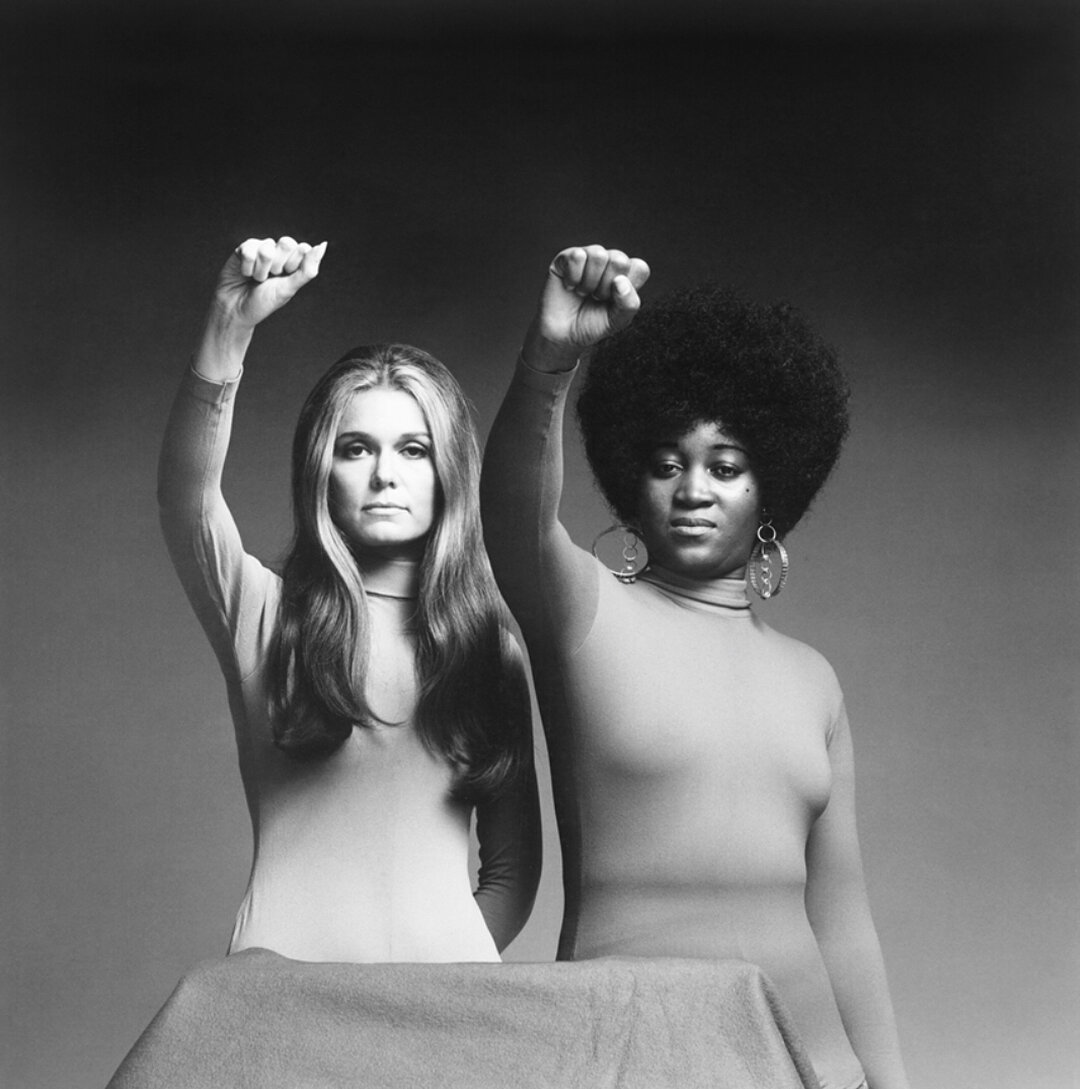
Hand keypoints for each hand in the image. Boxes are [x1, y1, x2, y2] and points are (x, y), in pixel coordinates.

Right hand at [210, 236, 327, 330]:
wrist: (237, 309)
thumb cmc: (264, 301)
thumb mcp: (289, 288)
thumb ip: (308, 269)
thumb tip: (322, 245)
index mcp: (294, 261)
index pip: (304, 248)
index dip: (294, 266)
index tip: (286, 278)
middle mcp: (279, 252)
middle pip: (287, 242)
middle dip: (278, 266)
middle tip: (271, 278)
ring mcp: (262, 248)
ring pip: (267, 248)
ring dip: (261, 271)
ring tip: (257, 279)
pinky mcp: (244, 248)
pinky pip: (249, 250)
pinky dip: (247, 268)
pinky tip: (245, 274)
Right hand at [524, 244, 649, 371]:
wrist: (563, 335)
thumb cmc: (591, 325)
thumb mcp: (617, 321)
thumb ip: (628, 304)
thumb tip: (620, 281)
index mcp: (626, 275)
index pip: (640, 268)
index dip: (627, 288)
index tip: (613, 302)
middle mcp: (609, 262)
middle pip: (619, 259)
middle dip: (606, 286)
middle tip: (596, 297)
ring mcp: (589, 257)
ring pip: (598, 254)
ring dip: (589, 282)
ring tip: (583, 292)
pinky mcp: (567, 257)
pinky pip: (577, 256)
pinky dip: (573, 277)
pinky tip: (570, 286)